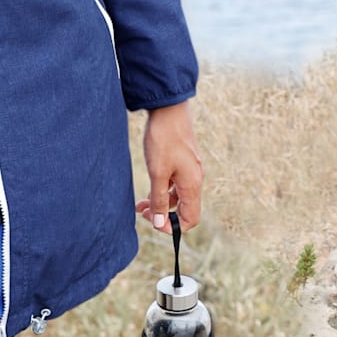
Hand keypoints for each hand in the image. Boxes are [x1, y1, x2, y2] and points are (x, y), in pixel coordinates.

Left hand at [136, 100, 202, 233]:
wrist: (168, 109)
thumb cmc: (164, 139)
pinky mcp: (184, 159)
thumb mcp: (158, 172)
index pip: (191, 218)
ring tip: (141, 203)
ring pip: (178, 194)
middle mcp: (195, 178)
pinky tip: (151, 184)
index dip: (174, 227)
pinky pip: (176, 181)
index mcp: (193, 185)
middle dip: (164, 214)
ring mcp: (190, 168)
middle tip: (143, 212)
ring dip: (161, 201)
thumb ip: (160, 199)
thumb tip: (161, 224)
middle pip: (183, 208)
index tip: (154, 223)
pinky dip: (163, 187)